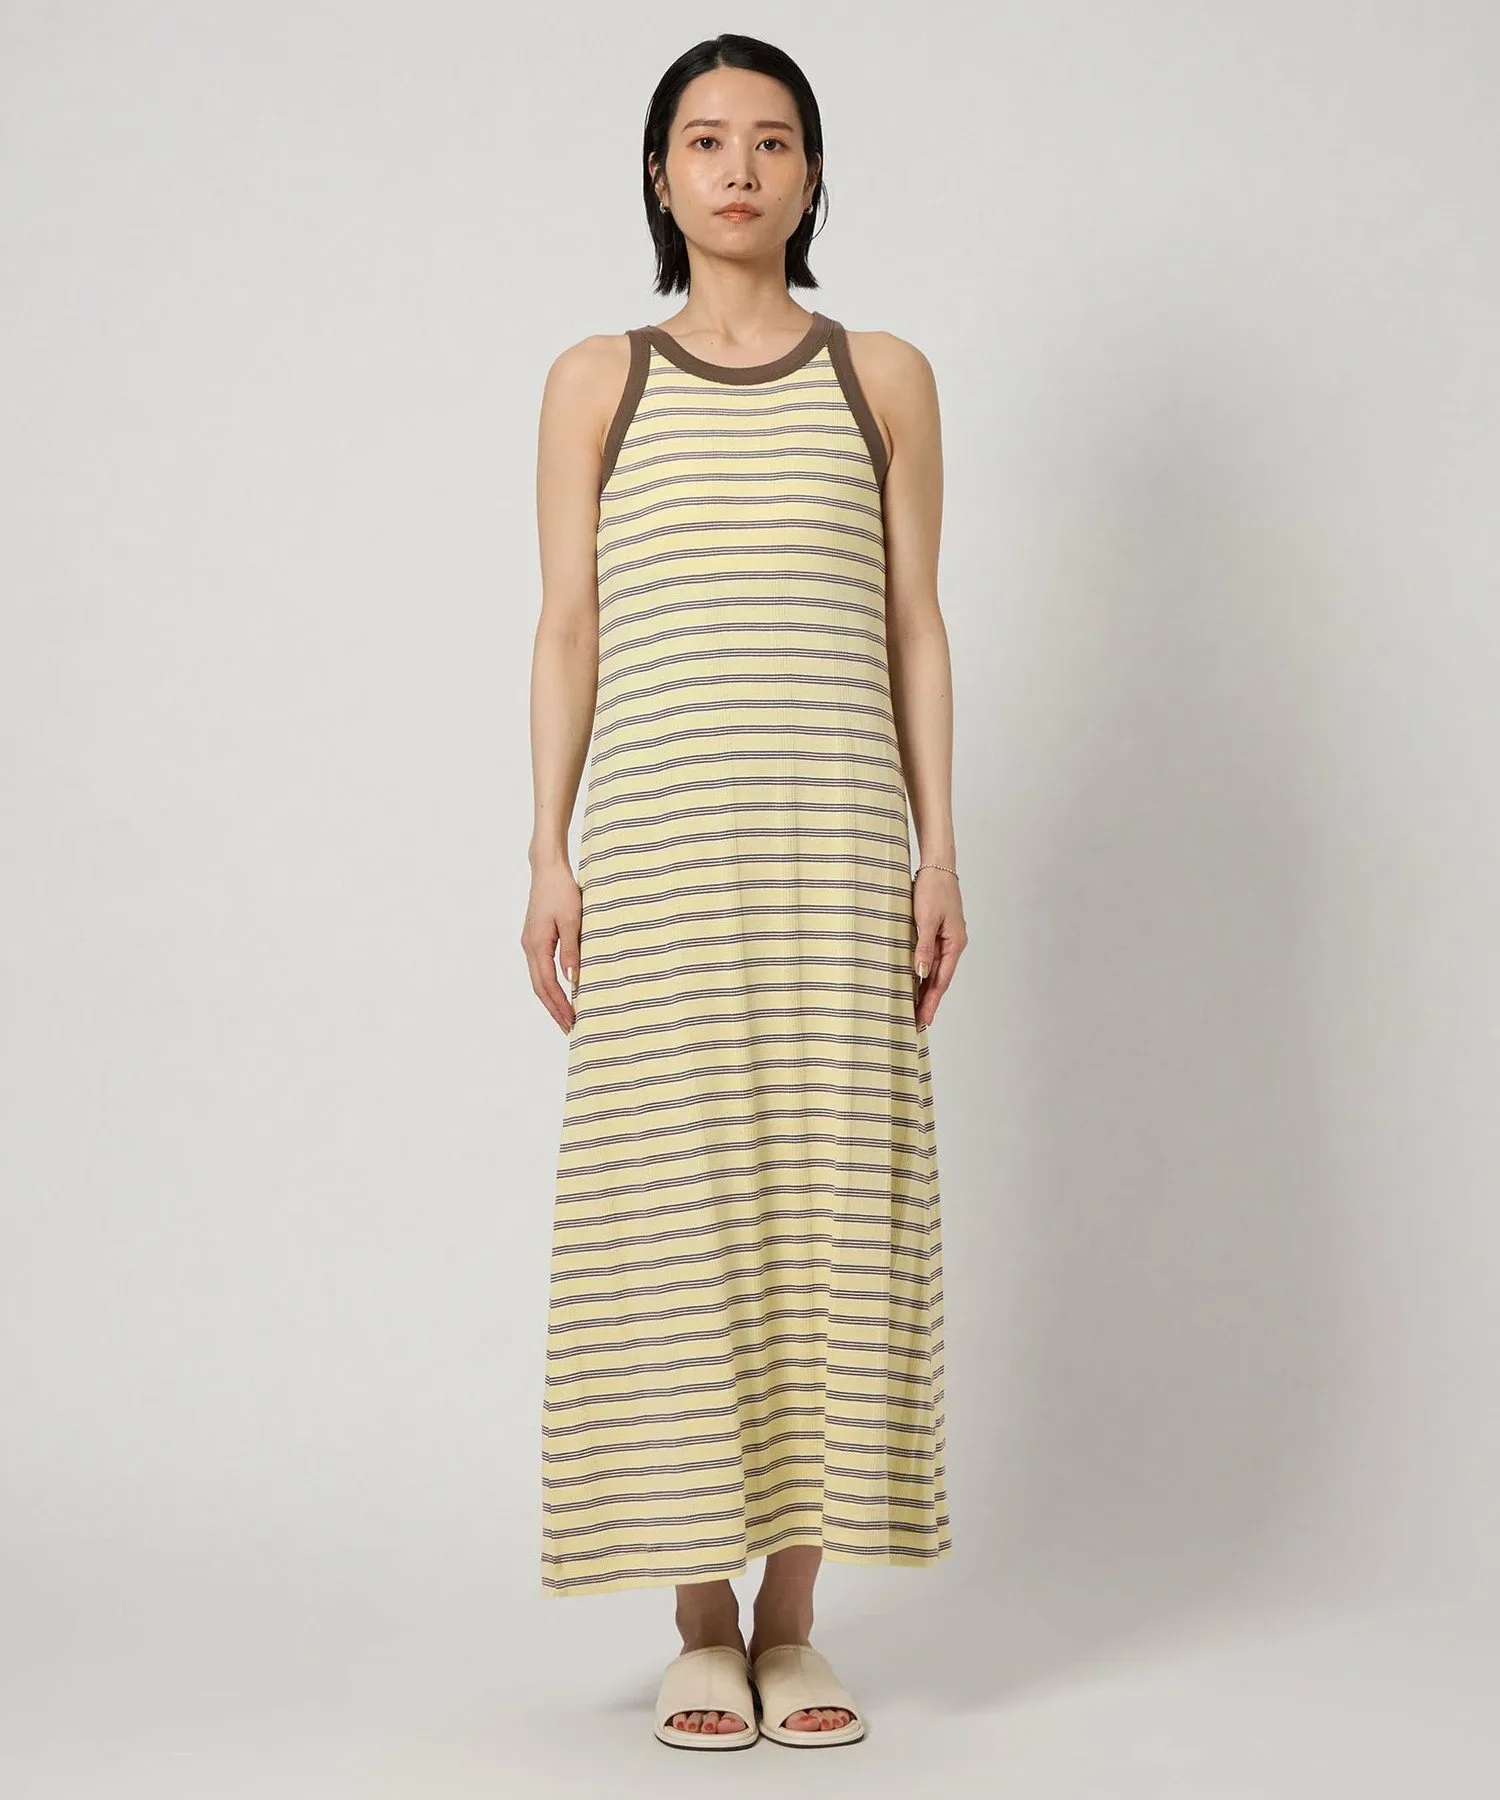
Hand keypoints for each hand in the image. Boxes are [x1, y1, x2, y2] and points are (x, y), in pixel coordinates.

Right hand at [523, 862, 581, 1033]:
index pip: (547, 984)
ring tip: (565, 1016)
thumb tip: (573, 980)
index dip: (559, 1005)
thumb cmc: (561, 891)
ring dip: (551, 999)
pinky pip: (540, 968)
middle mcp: (529, 947)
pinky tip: (560, 991)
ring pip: (538, 979)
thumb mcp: (573, 920)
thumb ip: (572, 951)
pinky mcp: (534, 938)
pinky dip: (549, 985)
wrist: (547, 869)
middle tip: (569, 1028)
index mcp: (537, 945)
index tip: (572, 1022)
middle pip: (539, 987)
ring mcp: (530, 943)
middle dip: (554, 1009)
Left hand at [912, 868, 965, 1029]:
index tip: (923, 1020)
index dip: (931, 1001)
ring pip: (936, 970)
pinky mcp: (938, 932)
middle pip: (940, 979)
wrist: (938, 866)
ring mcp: (947, 939)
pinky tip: (916, 982)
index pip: (941, 980)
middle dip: (928, 1001)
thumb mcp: (925, 919)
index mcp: (955, 943)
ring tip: (915, 1009)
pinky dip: (924, 973)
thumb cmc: (932, 889)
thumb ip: (923, 947)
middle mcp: (953, 944)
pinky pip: (931, 958)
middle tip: (917, 1023)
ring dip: (925, 989)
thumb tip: (921, 973)